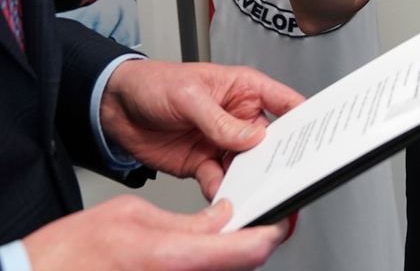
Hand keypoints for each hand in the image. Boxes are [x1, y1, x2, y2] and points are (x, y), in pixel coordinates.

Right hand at [22, 196, 287, 270]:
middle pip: (243, 265)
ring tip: (237, 227)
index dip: (274, 230)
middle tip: (265, 217)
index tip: (284, 215)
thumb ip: (187, 222)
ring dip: (235, 252)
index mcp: (175, 259)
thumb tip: (224, 217)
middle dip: (257, 240)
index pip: (250, 249)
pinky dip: (214, 262)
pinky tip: (210, 247)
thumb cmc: (74, 253)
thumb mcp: (134, 217)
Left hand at [100, 60, 304, 198]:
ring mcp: (221, 142)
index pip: (284, 103)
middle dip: (277, 159)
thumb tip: (252, 138)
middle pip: (269, 141)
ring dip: (249, 179)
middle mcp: (238, 117)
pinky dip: (223, 191)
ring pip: (247, 165)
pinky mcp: (202, 163)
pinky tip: (223, 195)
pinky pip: (220, 180)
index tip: (315, 137)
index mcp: (244, 90)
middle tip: (284, 175)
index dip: (304, 119)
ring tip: (253, 191)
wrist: (114, 106)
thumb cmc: (154, 83)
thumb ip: (219, 120)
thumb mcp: (189, 96)